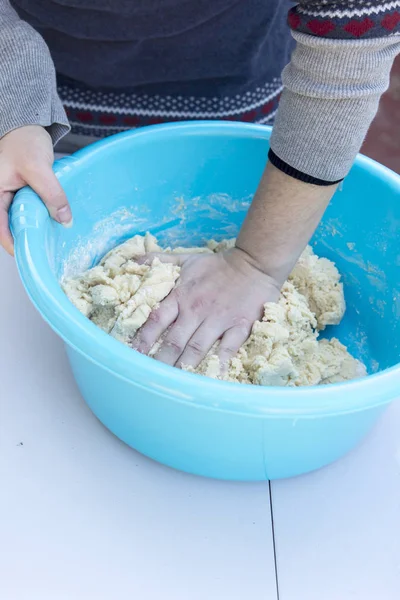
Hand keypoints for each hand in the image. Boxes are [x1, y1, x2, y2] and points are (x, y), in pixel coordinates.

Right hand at [0, 125, 71, 254]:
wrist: (27, 125)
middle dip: (27, 237)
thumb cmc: (24, 141)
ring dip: (35, 227)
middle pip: (9, 226)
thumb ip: (51, 193)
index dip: (13, 243)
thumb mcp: (38, 168)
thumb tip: (65, 220)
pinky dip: (40, 216)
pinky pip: (29, 210)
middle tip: (46, 249)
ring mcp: (8, 196)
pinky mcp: (19, 194)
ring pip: (21, 219)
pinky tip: (54, 221)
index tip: (30, 253)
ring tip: (52, 238)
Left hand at [133, 248, 280, 367]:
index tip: (132, 354)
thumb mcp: (186, 259)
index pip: (156, 319)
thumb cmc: (218, 265)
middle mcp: (196, 310)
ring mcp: (218, 319)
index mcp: (181, 295)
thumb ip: (160, 261)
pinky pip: (227, 349)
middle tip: (149, 378)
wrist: (255, 263)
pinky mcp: (239, 326)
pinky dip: (219, 364)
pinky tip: (211, 379)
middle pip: (174, 341)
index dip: (143, 338)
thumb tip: (132, 260)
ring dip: (184, 367)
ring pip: (197, 348)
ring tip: (173, 386)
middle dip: (160, 361)